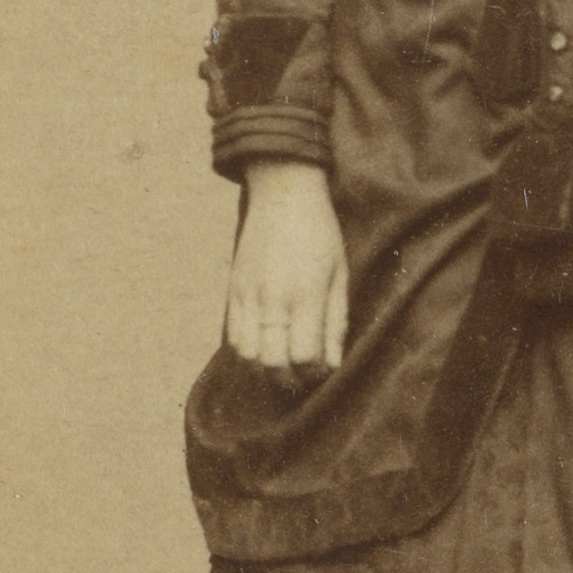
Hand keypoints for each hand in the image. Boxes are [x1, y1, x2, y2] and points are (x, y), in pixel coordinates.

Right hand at [226, 160, 347, 367]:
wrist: (282, 194)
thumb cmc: (320, 233)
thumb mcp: (339, 274)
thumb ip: (335, 321)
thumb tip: (331, 364)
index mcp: (305, 293)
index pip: (304, 355)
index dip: (315, 373)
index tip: (323, 369)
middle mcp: (273, 298)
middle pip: (273, 363)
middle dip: (291, 379)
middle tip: (304, 375)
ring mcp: (248, 295)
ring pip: (248, 355)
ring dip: (266, 369)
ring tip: (284, 364)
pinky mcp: (233, 291)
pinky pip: (233, 337)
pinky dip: (248, 352)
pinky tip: (265, 346)